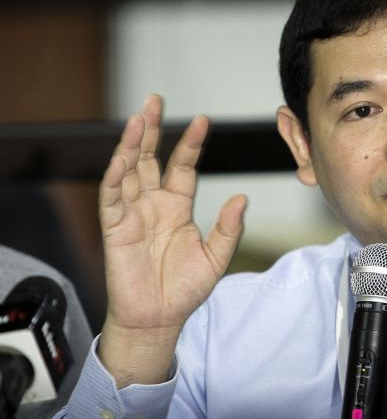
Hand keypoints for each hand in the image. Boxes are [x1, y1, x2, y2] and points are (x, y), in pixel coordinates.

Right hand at [97, 95, 245, 385]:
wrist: (159, 318)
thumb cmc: (185, 289)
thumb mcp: (216, 257)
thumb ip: (228, 228)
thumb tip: (242, 199)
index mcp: (177, 207)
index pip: (183, 167)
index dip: (191, 144)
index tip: (202, 121)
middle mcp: (153, 204)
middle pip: (150, 158)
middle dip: (151, 129)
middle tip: (154, 100)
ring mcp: (132, 214)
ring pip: (129, 171)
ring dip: (131, 145)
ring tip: (137, 118)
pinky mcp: (115, 229)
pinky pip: (112, 199)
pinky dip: (114, 178)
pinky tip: (120, 159)